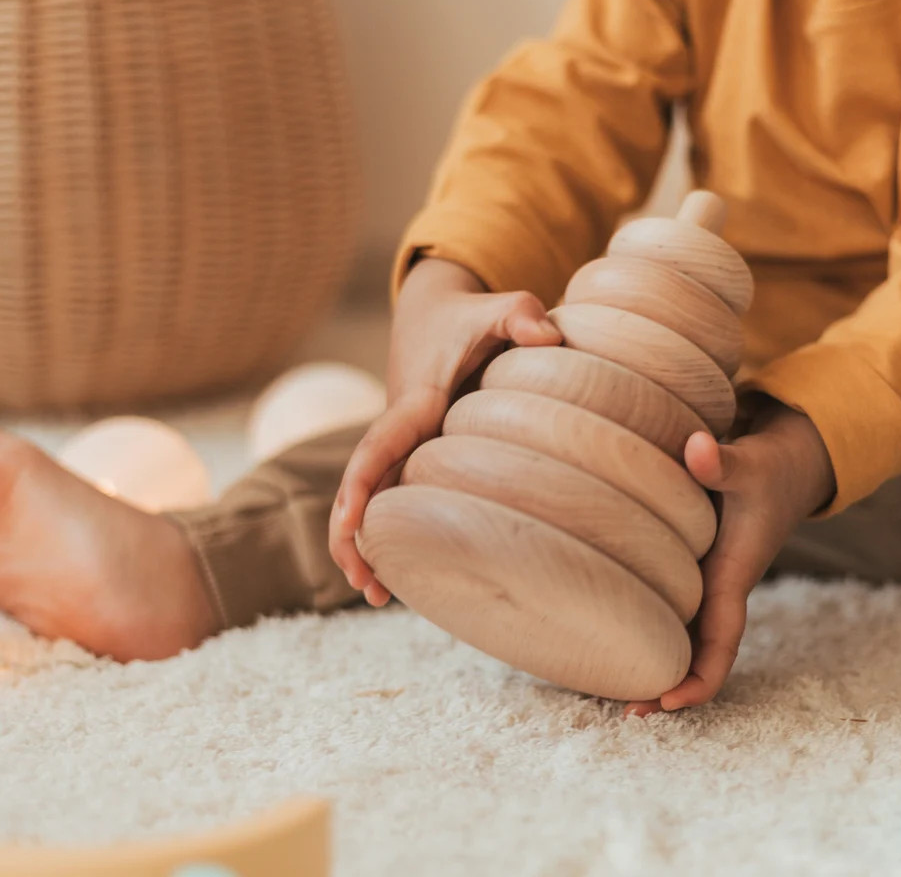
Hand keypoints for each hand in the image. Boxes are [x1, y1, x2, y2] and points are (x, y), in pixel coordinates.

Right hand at [328, 257, 561, 606]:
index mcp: (417, 400)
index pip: (382, 444)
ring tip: (376, 594)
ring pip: (375, 496)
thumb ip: (521, 314)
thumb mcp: (497, 306)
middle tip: (364, 583)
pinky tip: (398, 572)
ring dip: (366, 542)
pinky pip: (393, 494)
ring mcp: (403, 443)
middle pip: (365, 483)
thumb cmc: (469, 316)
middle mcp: (401, 427)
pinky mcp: (412, 453)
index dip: (362, 484)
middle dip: (352, 532)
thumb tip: (550, 338)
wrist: (433, 313)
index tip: (351, 525)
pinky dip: (388, 530)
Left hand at [625, 398, 834, 716]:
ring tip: (599, 682)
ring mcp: (700, 578)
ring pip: (674, 631)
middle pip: (691, 652)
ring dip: (648, 657)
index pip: (720, 643)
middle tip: (622, 712)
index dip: (698, 680)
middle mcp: (715, 586)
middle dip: (664, 685)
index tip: (668, 703)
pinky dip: (641, 620)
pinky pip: (663, 602)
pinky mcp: (687, 563)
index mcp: (733, 576)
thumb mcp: (749, 462)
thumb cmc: (767, 469)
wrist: (785, 465)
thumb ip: (722, 460)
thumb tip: (696, 447)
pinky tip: (603, 623)